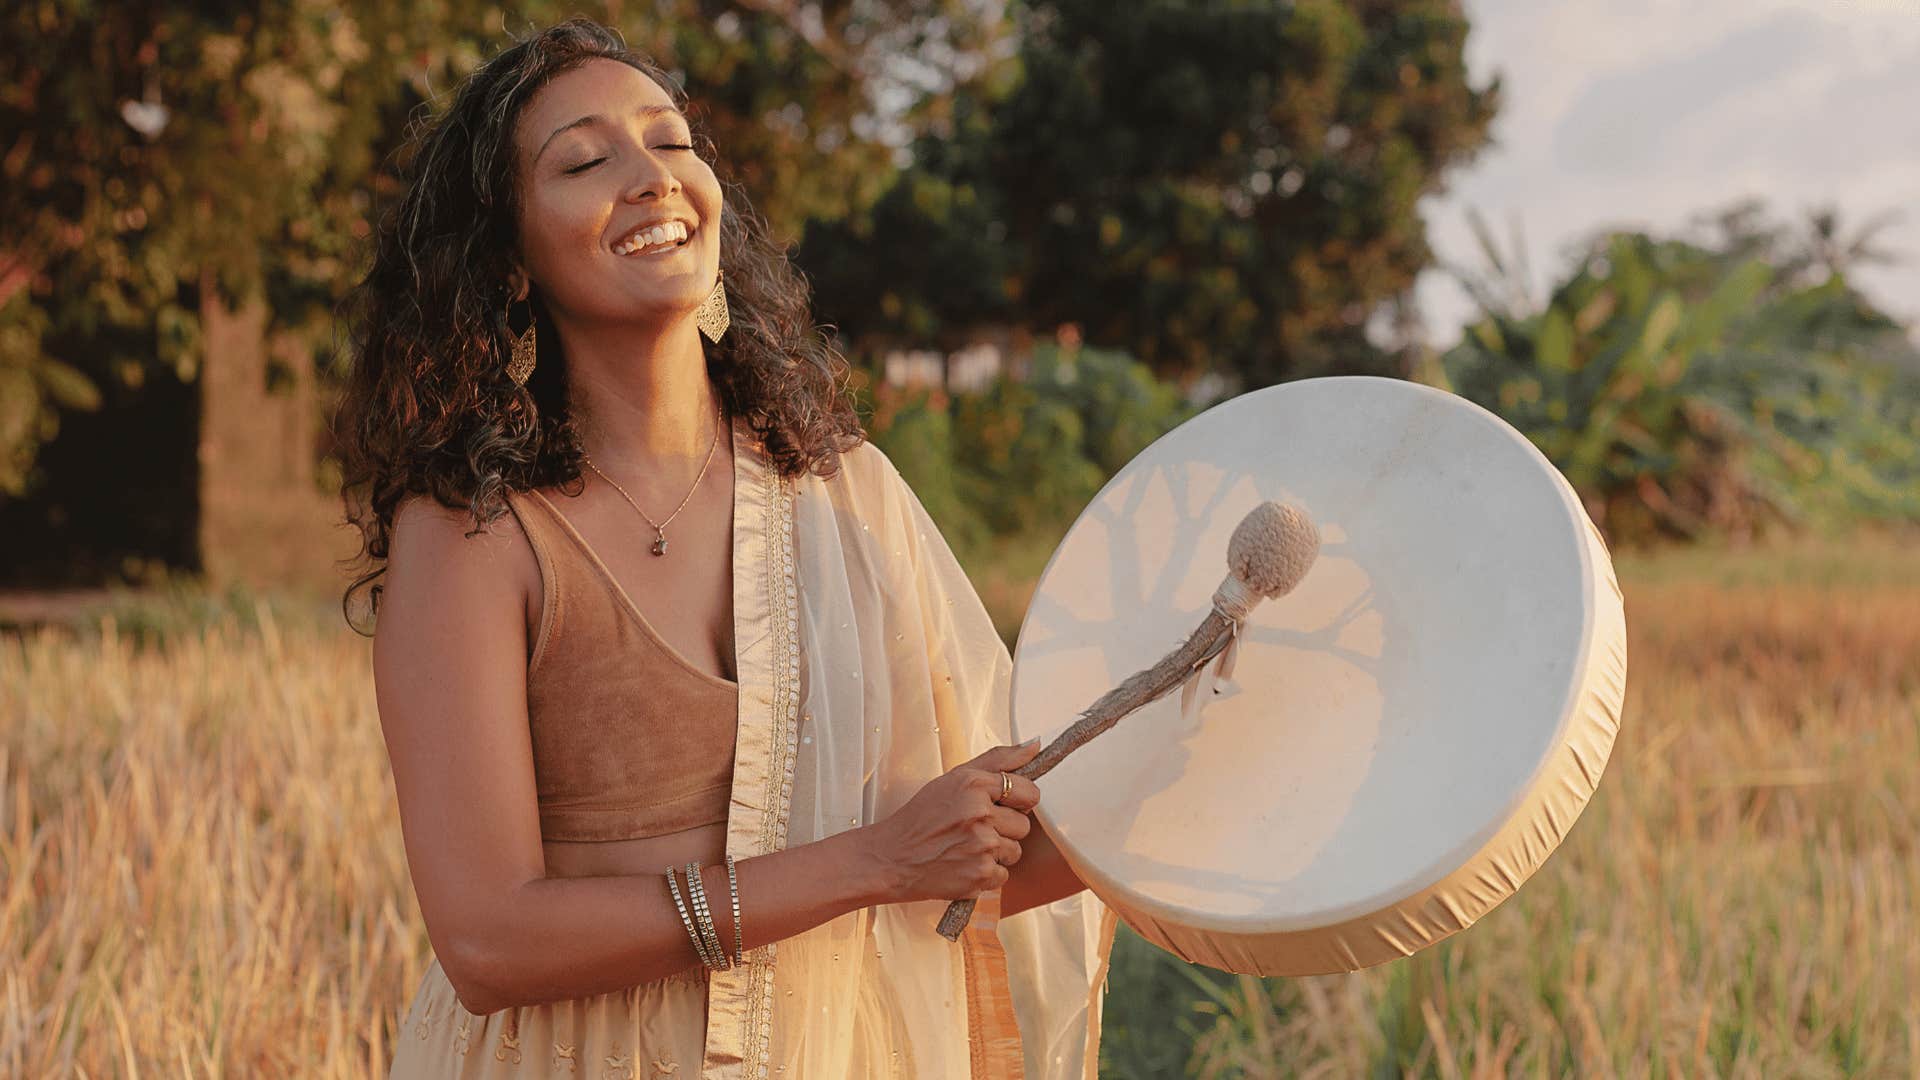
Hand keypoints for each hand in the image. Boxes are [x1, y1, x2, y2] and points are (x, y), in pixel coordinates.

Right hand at [860, 740, 1044, 903]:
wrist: (890, 858)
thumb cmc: (921, 817)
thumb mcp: (953, 778)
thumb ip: (997, 760)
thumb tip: (1034, 744)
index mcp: (974, 784)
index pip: (1029, 792)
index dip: (1017, 802)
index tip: (1000, 806)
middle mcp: (979, 813)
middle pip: (1024, 825)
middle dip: (1004, 829)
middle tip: (973, 829)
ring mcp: (981, 845)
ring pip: (1014, 851)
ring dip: (995, 853)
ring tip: (965, 847)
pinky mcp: (979, 874)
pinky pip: (1003, 875)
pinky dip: (985, 874)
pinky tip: (962, 865)